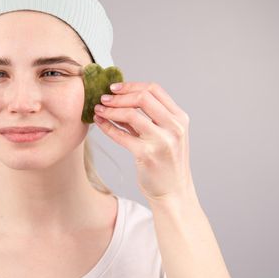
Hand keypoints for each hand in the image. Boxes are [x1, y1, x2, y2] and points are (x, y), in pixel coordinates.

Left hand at [93, 81, 195, 202]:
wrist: (173, 192)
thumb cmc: (167, 162)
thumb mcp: (164, 135)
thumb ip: (147, 118)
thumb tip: (119, 100)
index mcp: (179, 118)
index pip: (154, 89)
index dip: (132, 85)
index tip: (115, 88)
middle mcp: (174, 127)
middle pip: (143, 97)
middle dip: (119, 96)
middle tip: (104, 98)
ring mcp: (162, 141)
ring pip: (131, 114)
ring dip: (111, 110)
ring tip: (99, 110)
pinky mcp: (147, 155)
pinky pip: (121, 135)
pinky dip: (108, 127)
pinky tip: (100, 123)